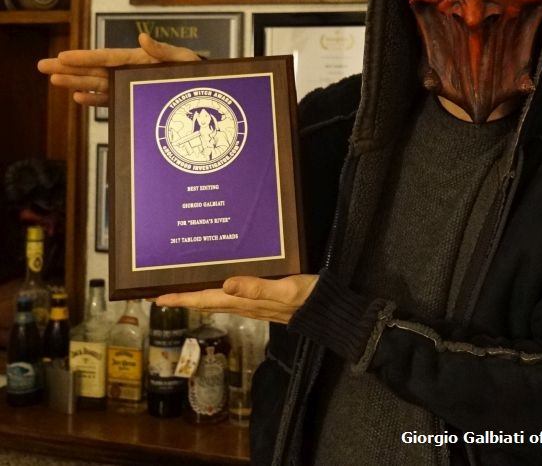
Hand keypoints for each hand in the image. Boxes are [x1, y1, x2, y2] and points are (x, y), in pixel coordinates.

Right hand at [37, 33, 199, 106]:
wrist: (205, 87)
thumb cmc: (195, 68)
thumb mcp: (183, 57)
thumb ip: (162, 50)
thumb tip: (142, 39)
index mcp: (139, 59)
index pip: (106, 58)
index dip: (84, 58)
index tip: (62, 56)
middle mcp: (130, 71)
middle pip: (94, 71)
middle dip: (69, 69)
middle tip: (42, 67)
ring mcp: (129, 85)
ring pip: (97, 84)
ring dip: (76, 83)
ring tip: (54, 81)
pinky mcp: (134, 98)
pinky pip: (111, 99)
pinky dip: (96, 100)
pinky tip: (79, 98)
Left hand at [156, 274, 318, 324]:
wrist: (329, 311)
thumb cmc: (308, 297)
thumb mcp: (285, 289)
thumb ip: (257, 287)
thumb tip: (225, 284)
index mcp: (246, 300)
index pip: (207, 299)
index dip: (183, 299)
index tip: (159, 299)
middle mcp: (246, 305)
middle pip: (208, 303)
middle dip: (185, 300)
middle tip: (163, 296)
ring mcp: (254, 305)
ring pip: (219, 302)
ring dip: (200, 298)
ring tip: (184, 291)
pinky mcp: (264, 301)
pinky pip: (233, 299)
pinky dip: (220, 293)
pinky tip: (222, 285)